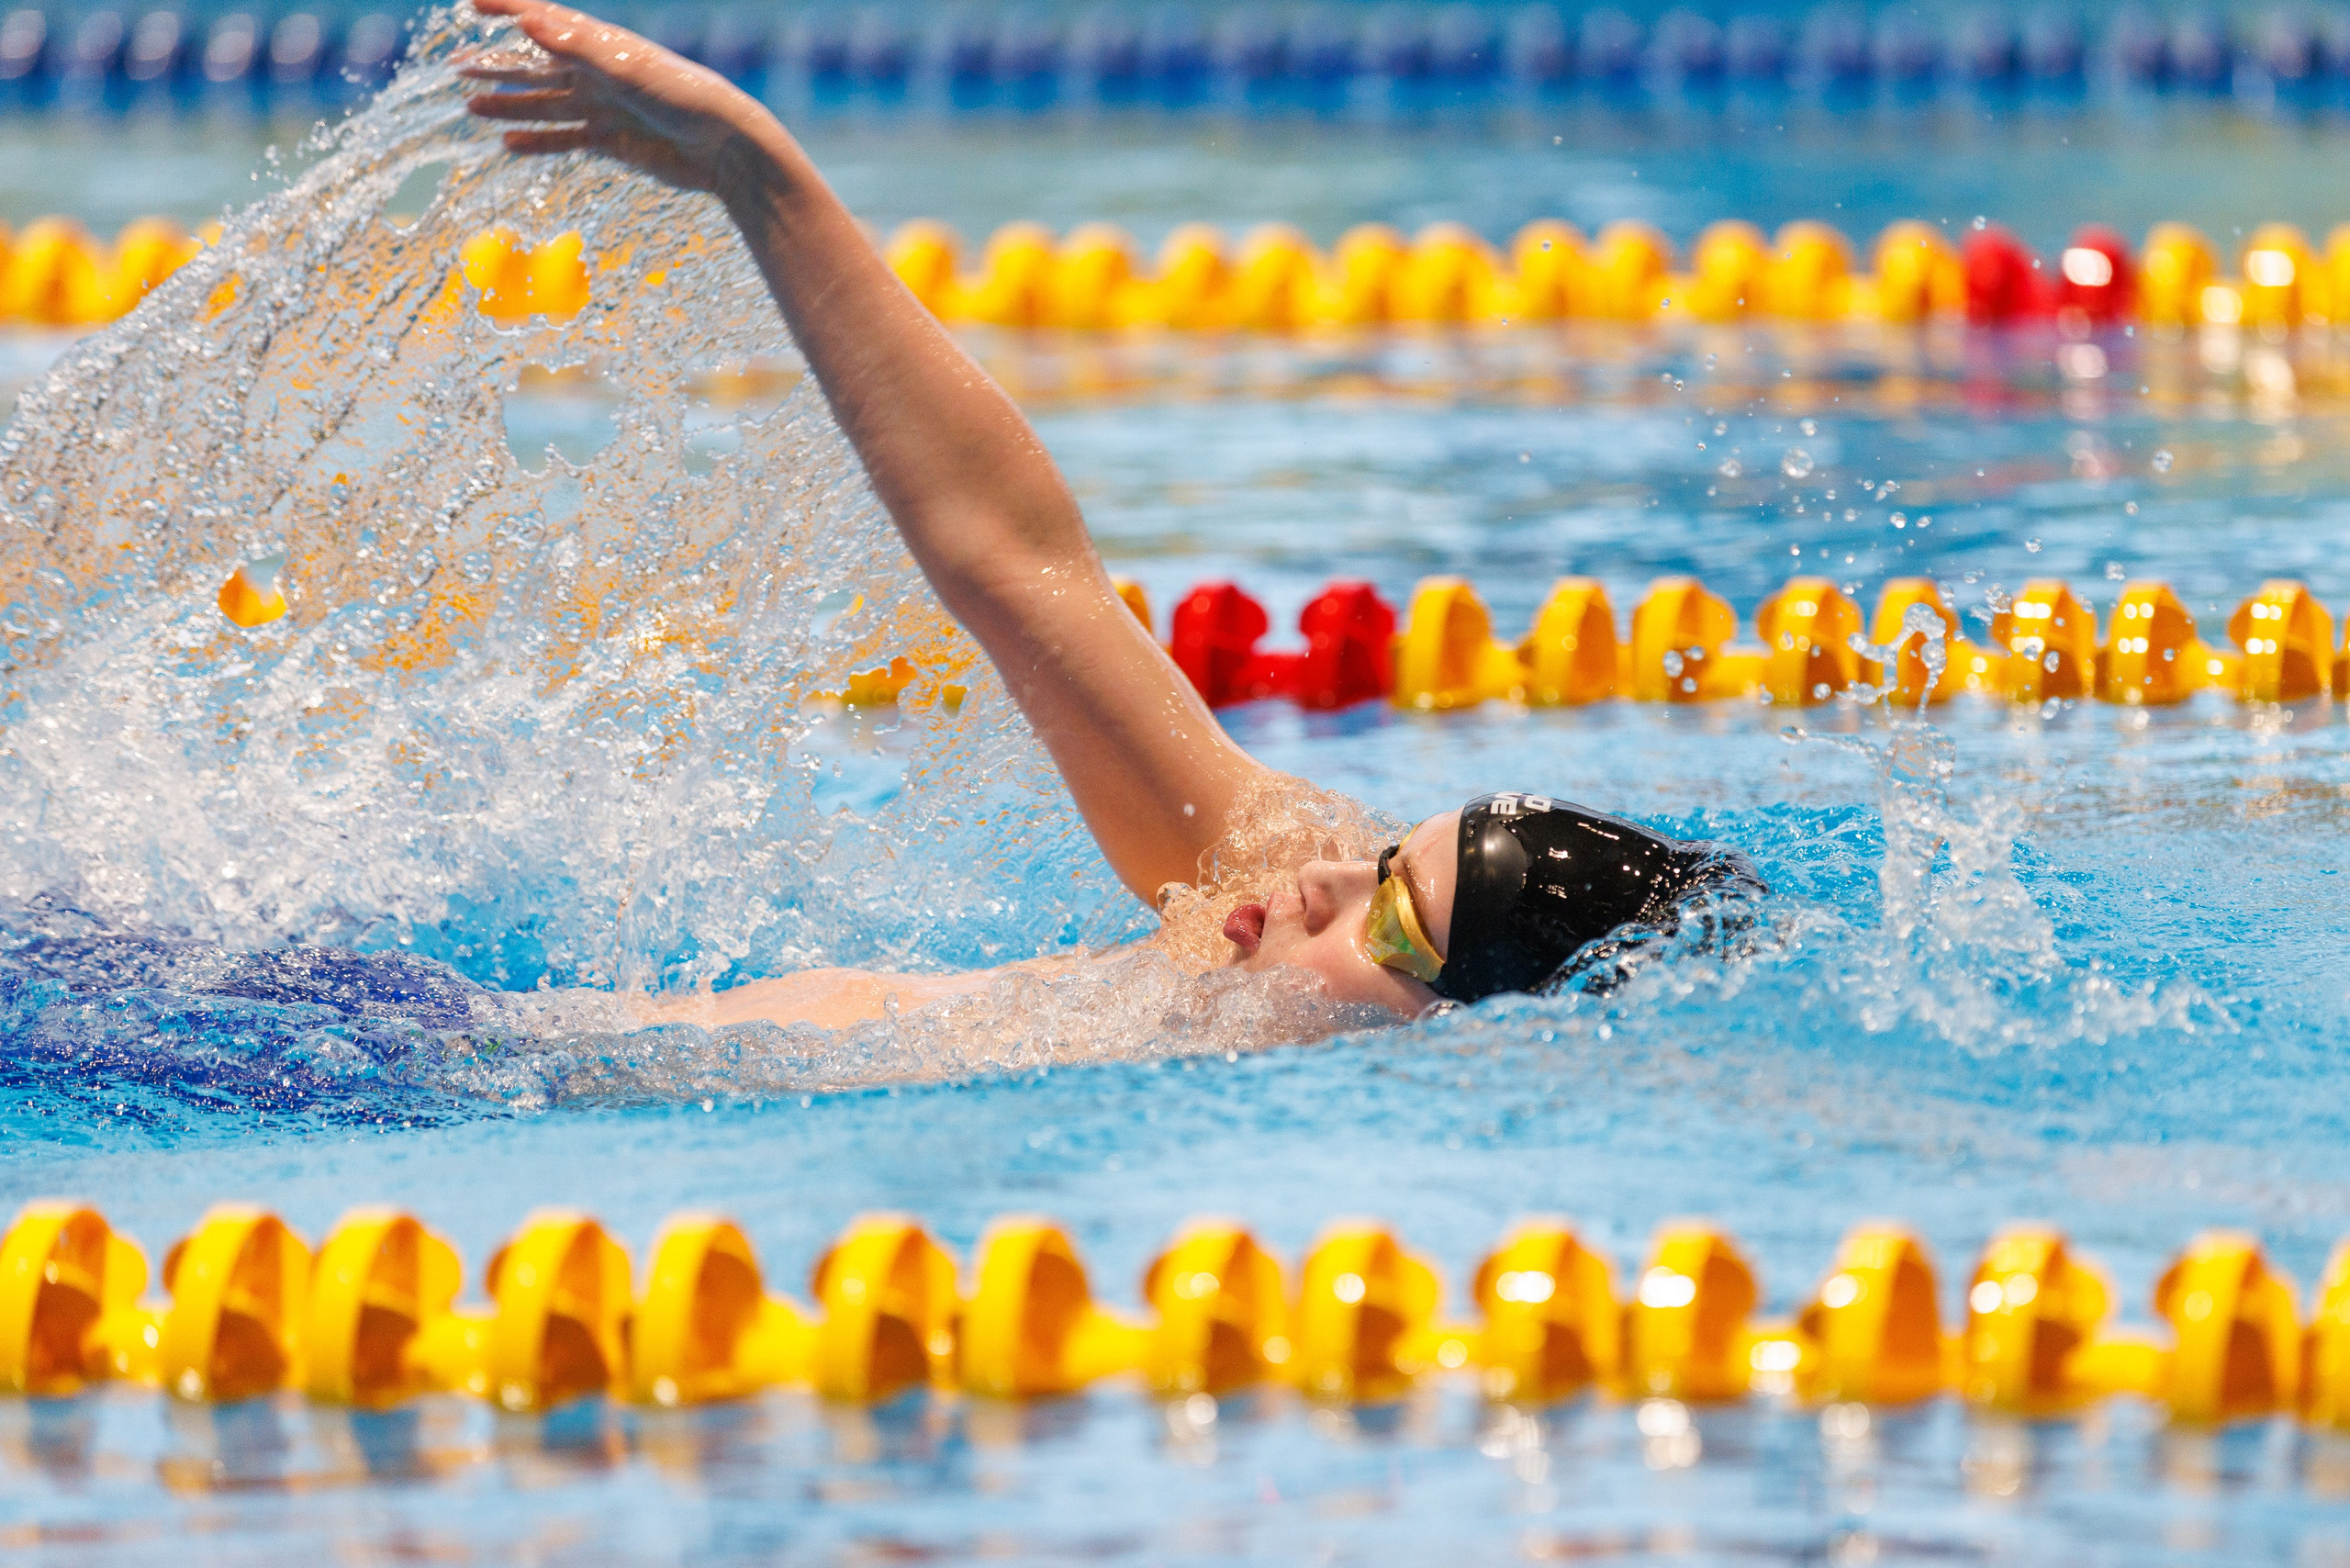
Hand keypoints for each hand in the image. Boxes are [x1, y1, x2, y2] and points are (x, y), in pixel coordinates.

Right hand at [460, 0, 777, 193]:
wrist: (725, 149)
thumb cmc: (684, 98)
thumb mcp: (628, 70)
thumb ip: (577, 48)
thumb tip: (527, 21)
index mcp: (598, 46)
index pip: (542, 19)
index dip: (506, 8)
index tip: (469, 2)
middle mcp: (596, 73)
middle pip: (534, 66)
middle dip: (495, 65)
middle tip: (454, 67)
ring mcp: (603, 108)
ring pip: (544, 104)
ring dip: (508, 105)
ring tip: (469, 106)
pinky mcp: (612, 141)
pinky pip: (565, 140)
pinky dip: (537, 142)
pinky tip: (507, 145)